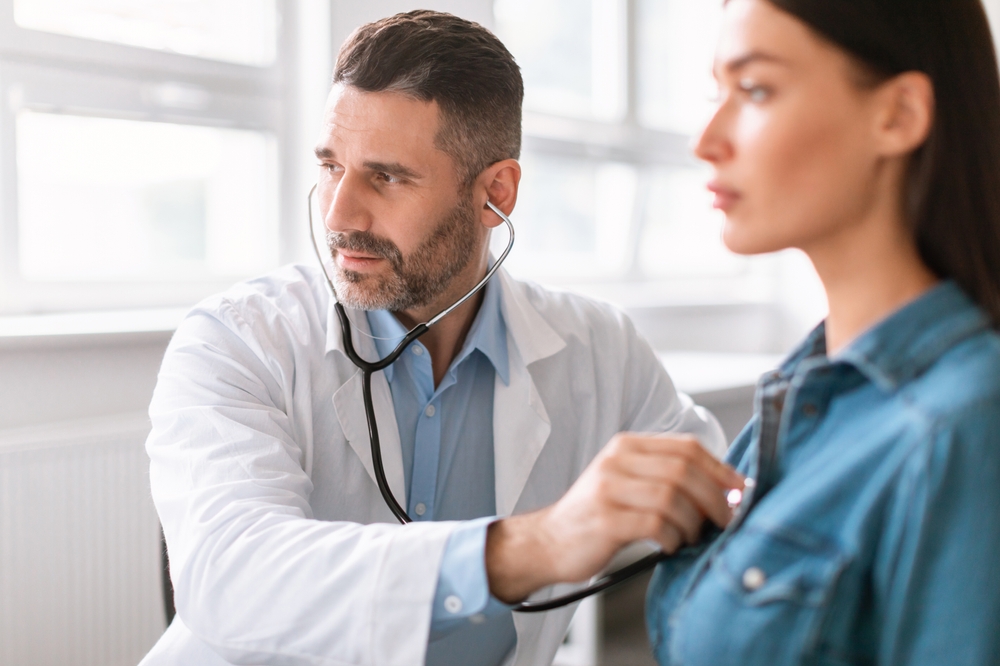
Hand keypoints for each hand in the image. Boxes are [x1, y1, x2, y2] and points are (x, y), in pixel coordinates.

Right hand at [485, 433, 744, 602]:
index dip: (720, 469)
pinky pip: (656, 524)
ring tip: (690, 536)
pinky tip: (669, 545)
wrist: (549, 541)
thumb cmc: (599, 516)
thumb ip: (669, 479)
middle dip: (715, 498)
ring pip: (673, 497)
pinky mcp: (604, 519)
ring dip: (693, 522)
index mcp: (627, 446)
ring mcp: (608, 489)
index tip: (740, 491)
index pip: (686, 447)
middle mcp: (617, 461)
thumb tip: (728, 488)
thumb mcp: (630, 484)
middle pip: (684, 470)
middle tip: (725, 521)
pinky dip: (673, 538)